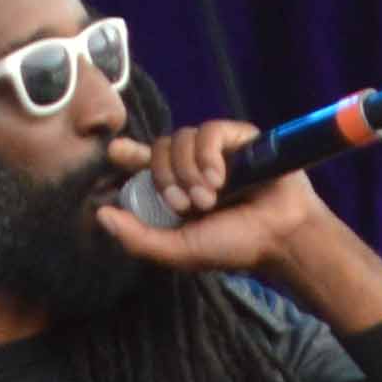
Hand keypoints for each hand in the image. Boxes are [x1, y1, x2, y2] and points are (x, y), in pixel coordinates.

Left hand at [92, 120, 372, 301]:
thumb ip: (137, 238)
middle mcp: (193, 165)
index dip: (128, 154)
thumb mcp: (179, 250)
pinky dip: (207, 155)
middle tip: (185, 205)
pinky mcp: (238, 136)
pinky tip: (220, 178)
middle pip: (158, 149)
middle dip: (165, 178)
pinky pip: (208, 130)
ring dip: (188, 172)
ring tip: (210, 198)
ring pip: (180, 138)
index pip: (145, 162)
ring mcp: (216, 149)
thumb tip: (100, 214)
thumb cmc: (234, 246)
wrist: (281, 237)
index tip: (114, 152)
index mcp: (178, 189)